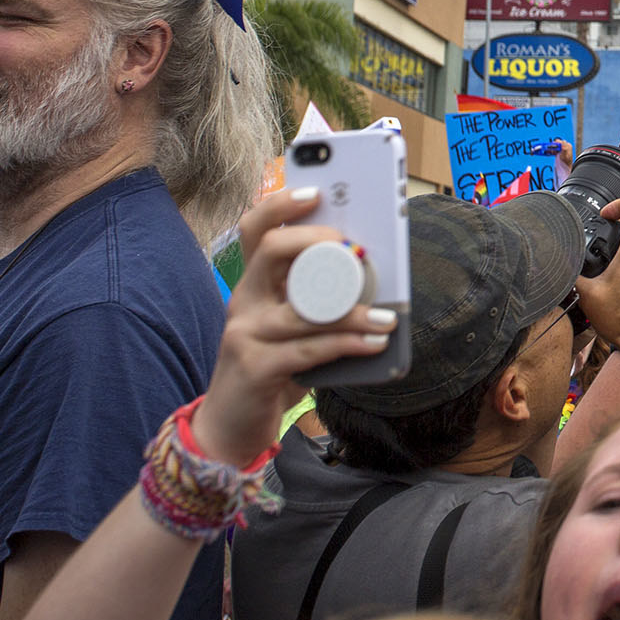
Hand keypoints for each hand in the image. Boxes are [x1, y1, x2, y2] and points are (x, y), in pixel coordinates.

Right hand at [191, 188, 396, 468]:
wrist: (230, 427)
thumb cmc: (273, 366)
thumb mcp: (294, 328)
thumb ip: (319, 302)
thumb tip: (376, 276)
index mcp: (254, 283)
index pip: (257, 229)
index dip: (282, 204)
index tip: (316, 191)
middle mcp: (244, 300)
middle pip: (272, 251)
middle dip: (319, 242)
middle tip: (358, 252)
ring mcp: (245, 332)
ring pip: (304, 310)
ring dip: (354, 313)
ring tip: (389, 317)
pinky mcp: (254, 366)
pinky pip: (309, 349)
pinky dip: (348, 345)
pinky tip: (375, 344)